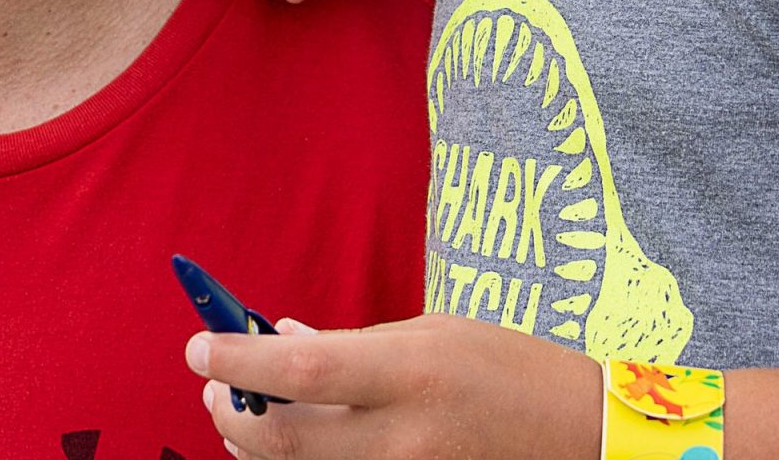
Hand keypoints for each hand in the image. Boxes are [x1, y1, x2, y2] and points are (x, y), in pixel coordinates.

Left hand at [186, 313, 599, 459]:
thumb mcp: (431, 334)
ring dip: (255, 444)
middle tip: (214, 387)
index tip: (199, 345)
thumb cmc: (506, 372)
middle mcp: (404, 438)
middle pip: (282, 441)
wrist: (579, 439)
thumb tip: (278, 336)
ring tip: (247, 410)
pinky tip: (290, 443)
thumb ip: (350, 342)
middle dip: (231, 413)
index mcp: (411, 374)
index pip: (301, 368)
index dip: (238, 359)